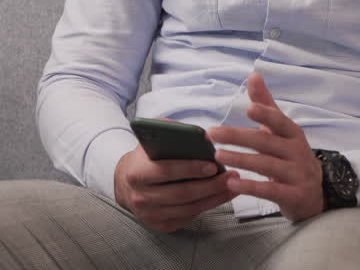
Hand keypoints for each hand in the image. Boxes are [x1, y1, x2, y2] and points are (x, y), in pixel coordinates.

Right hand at [113, 146, 239, 232]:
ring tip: (232, 186)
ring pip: (189, 208)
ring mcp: (150, 214)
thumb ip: (170, 133)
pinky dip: (207, 206)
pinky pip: (189, 217)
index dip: (191, 169)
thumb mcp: (151, 141)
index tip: (213, 165)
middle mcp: (141, 197)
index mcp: (137, 173)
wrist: (127, 184)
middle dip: (210, 185)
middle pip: (182, 193)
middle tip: (231, 176)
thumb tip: (198, 135)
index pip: (167, 171)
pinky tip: (220, 196)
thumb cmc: (145, 159)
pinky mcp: (161, 225)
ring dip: (214, 198)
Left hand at [207, 72, 324, 221]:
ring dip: (240, 159)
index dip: (266, 114)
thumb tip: (253, 74)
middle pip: (265, 142)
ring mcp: (297, 174)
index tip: (248, 108)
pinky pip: (270, 190)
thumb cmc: (290, 156)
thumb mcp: (281, 130)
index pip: (280, 121)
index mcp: (293, 134)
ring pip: (266, 165)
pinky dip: (250, 186)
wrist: (315, 193)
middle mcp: (297, 152)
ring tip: (218, 155)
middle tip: (212, 133)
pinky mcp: (294, 195)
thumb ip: (266, 104)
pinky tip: (232, 182)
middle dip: (237, 136)